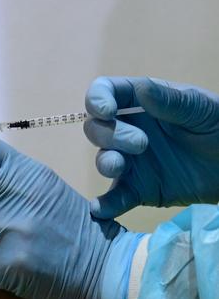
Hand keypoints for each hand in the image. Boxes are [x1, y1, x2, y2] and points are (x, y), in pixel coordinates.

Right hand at [85, 77, 218, 218]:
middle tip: (141, 144)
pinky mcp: (138, 189)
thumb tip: (141, 90)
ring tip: (120, 166)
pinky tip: (99, 209)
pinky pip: (116, 197)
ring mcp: (131, 161)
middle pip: (97, 128)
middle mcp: (128, 129)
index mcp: (140, 102)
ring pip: (103, 159)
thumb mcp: (201, 109)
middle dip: (109, 135)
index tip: (107, 111)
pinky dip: (105, 203)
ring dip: (105, 161)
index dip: (97, 99)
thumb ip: (171, 102)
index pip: (105, 92)